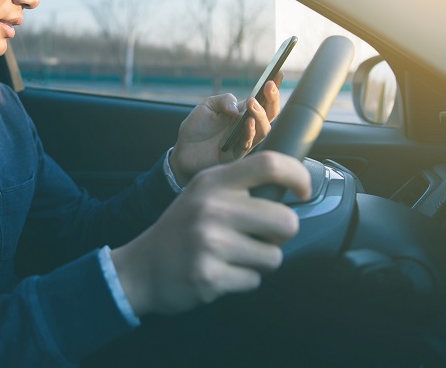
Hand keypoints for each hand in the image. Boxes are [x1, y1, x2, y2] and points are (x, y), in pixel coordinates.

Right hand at [111, 151, 310, 316]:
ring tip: (232, 255)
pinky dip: (242, 279)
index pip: (269, 165)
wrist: (142, 268)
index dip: (298, 176)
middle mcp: (211, 207)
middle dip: (280, 235)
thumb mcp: (203, 194)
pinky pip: (254, 280)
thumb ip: (239, 186)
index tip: (303, 191)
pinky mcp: (209, 275)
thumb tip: (292, 183)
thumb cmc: (182, 229)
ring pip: (274, 256)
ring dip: (259, 261)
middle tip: (259, 237)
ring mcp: (209, 242)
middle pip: (286, 221)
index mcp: (213, 182)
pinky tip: (219, 271)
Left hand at [170, 73, 281, 185]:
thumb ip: (224, 100)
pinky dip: (250, 132)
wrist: (182, 150)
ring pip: (264, 129)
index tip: (278, 73)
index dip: (273, 89)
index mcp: (242, 112)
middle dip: (273, 99)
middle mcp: (247, 126)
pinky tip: (248, 121)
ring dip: (261, 114)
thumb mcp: (207, 106)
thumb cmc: (196, 127)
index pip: (263, 99)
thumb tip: (238, 107)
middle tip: (269, 86)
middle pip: (270, 114)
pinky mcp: (237, 154)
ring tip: (252, 103)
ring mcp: (244, 140)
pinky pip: (249, 143)